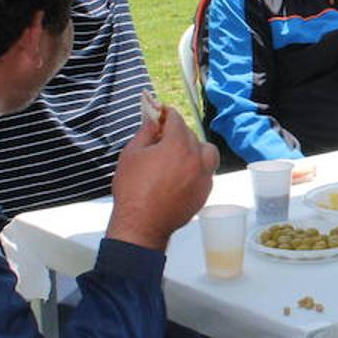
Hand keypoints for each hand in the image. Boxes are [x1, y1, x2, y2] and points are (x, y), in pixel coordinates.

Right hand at [108, 108, 218, 250]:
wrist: (142, 224)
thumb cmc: (133, 190)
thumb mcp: (131, 154)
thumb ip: (145, 133)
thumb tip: (152, 121)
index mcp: (178, 145)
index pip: (176, 119)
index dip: (167, 114)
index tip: (161, 113)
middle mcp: (196, 158)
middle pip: (191, 135)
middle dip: (177, 133)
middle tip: (162, 138)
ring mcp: (204, 176)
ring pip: (206, 152)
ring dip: (195, 148)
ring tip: (178, 155)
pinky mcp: (205, 191)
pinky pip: (206, 171)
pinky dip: (197, 167)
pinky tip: (180, 174)